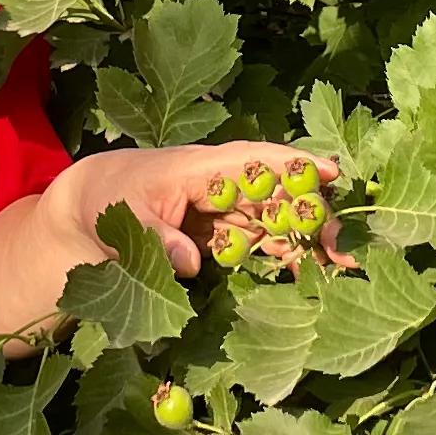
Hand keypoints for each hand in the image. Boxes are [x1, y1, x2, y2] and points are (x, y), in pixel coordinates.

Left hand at [47, 139, 348, 279]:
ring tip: (341, 268)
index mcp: (200, 167)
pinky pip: (261, 243)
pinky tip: (312, 275)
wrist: (91, 206)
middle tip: (344, 247)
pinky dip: (286, 256)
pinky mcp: (224, 234)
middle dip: (312, 214)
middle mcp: (222, 184)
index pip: (253, 159)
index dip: (291, 164)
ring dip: (308, 240)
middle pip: (276, 193)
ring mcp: (227, 209)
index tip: (327, 171)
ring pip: (276, 220)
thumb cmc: (109, 199)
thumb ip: (157, 239)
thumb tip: (191, 263)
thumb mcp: (125, 218)